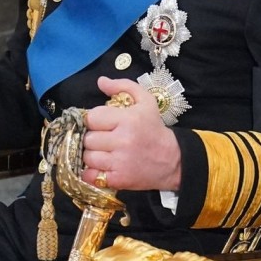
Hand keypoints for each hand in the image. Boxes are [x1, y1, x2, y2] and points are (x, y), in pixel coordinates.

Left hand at [79, 77, 181, 191]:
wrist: (173, 160)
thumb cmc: (154, 129)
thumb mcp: (146, 102)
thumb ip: (123, 86)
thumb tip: (101, 81)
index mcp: (128, 119)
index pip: (92, 118)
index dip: (93, 121)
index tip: (101, 124)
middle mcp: (123, 140)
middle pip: (88, 139)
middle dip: (93, 138)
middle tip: (104, 139)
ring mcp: (120, 161)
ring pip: (87, 157)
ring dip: (92, 155)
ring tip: (103, 153)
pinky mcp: (119, 179)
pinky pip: (90, 175)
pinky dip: (91, 172)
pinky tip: (101, 167)